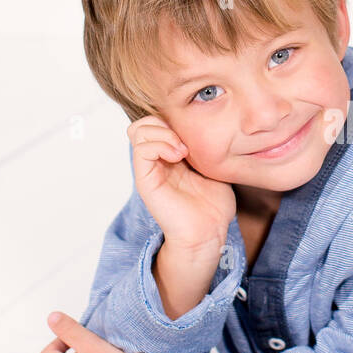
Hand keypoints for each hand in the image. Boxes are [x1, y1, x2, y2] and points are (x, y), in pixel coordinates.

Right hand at [127, 115, 237, 249]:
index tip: (196, 131)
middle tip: (185, 139)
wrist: (209, 232)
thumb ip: (206, 148)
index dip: (173, 119)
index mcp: (169, 156)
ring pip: (138, 131)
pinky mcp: (146, 180)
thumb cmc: (214, 206)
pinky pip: (141, 149)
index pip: (157, 122)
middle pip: (143, 123)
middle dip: (164, 121)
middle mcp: (156, 161)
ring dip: (163, 133)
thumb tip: (211, 127)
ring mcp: (149, 170)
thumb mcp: (214, 168)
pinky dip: (160, 144)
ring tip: (183, 149)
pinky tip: (179, 156)